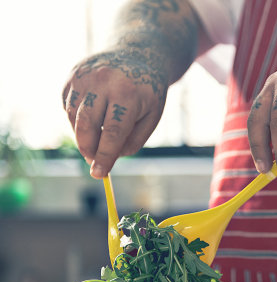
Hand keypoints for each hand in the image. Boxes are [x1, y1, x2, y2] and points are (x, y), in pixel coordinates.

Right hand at [62, 48, 168, 177]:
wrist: (138, 56)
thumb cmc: (147, 92)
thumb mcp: (151, 117)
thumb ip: (133, 140)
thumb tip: (110, 159)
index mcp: (127, 93)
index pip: (113, 133)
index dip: (105, 156)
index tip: (99, 174)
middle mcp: (103, 82)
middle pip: (87, 126)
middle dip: (89, 149)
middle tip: (94, 161)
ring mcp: (84, 76)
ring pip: (74, 118)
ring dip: (82, 135)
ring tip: (98, 137)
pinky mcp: (72, 76)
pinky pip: (68, 107)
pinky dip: (77, 119)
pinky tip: (93, 117)